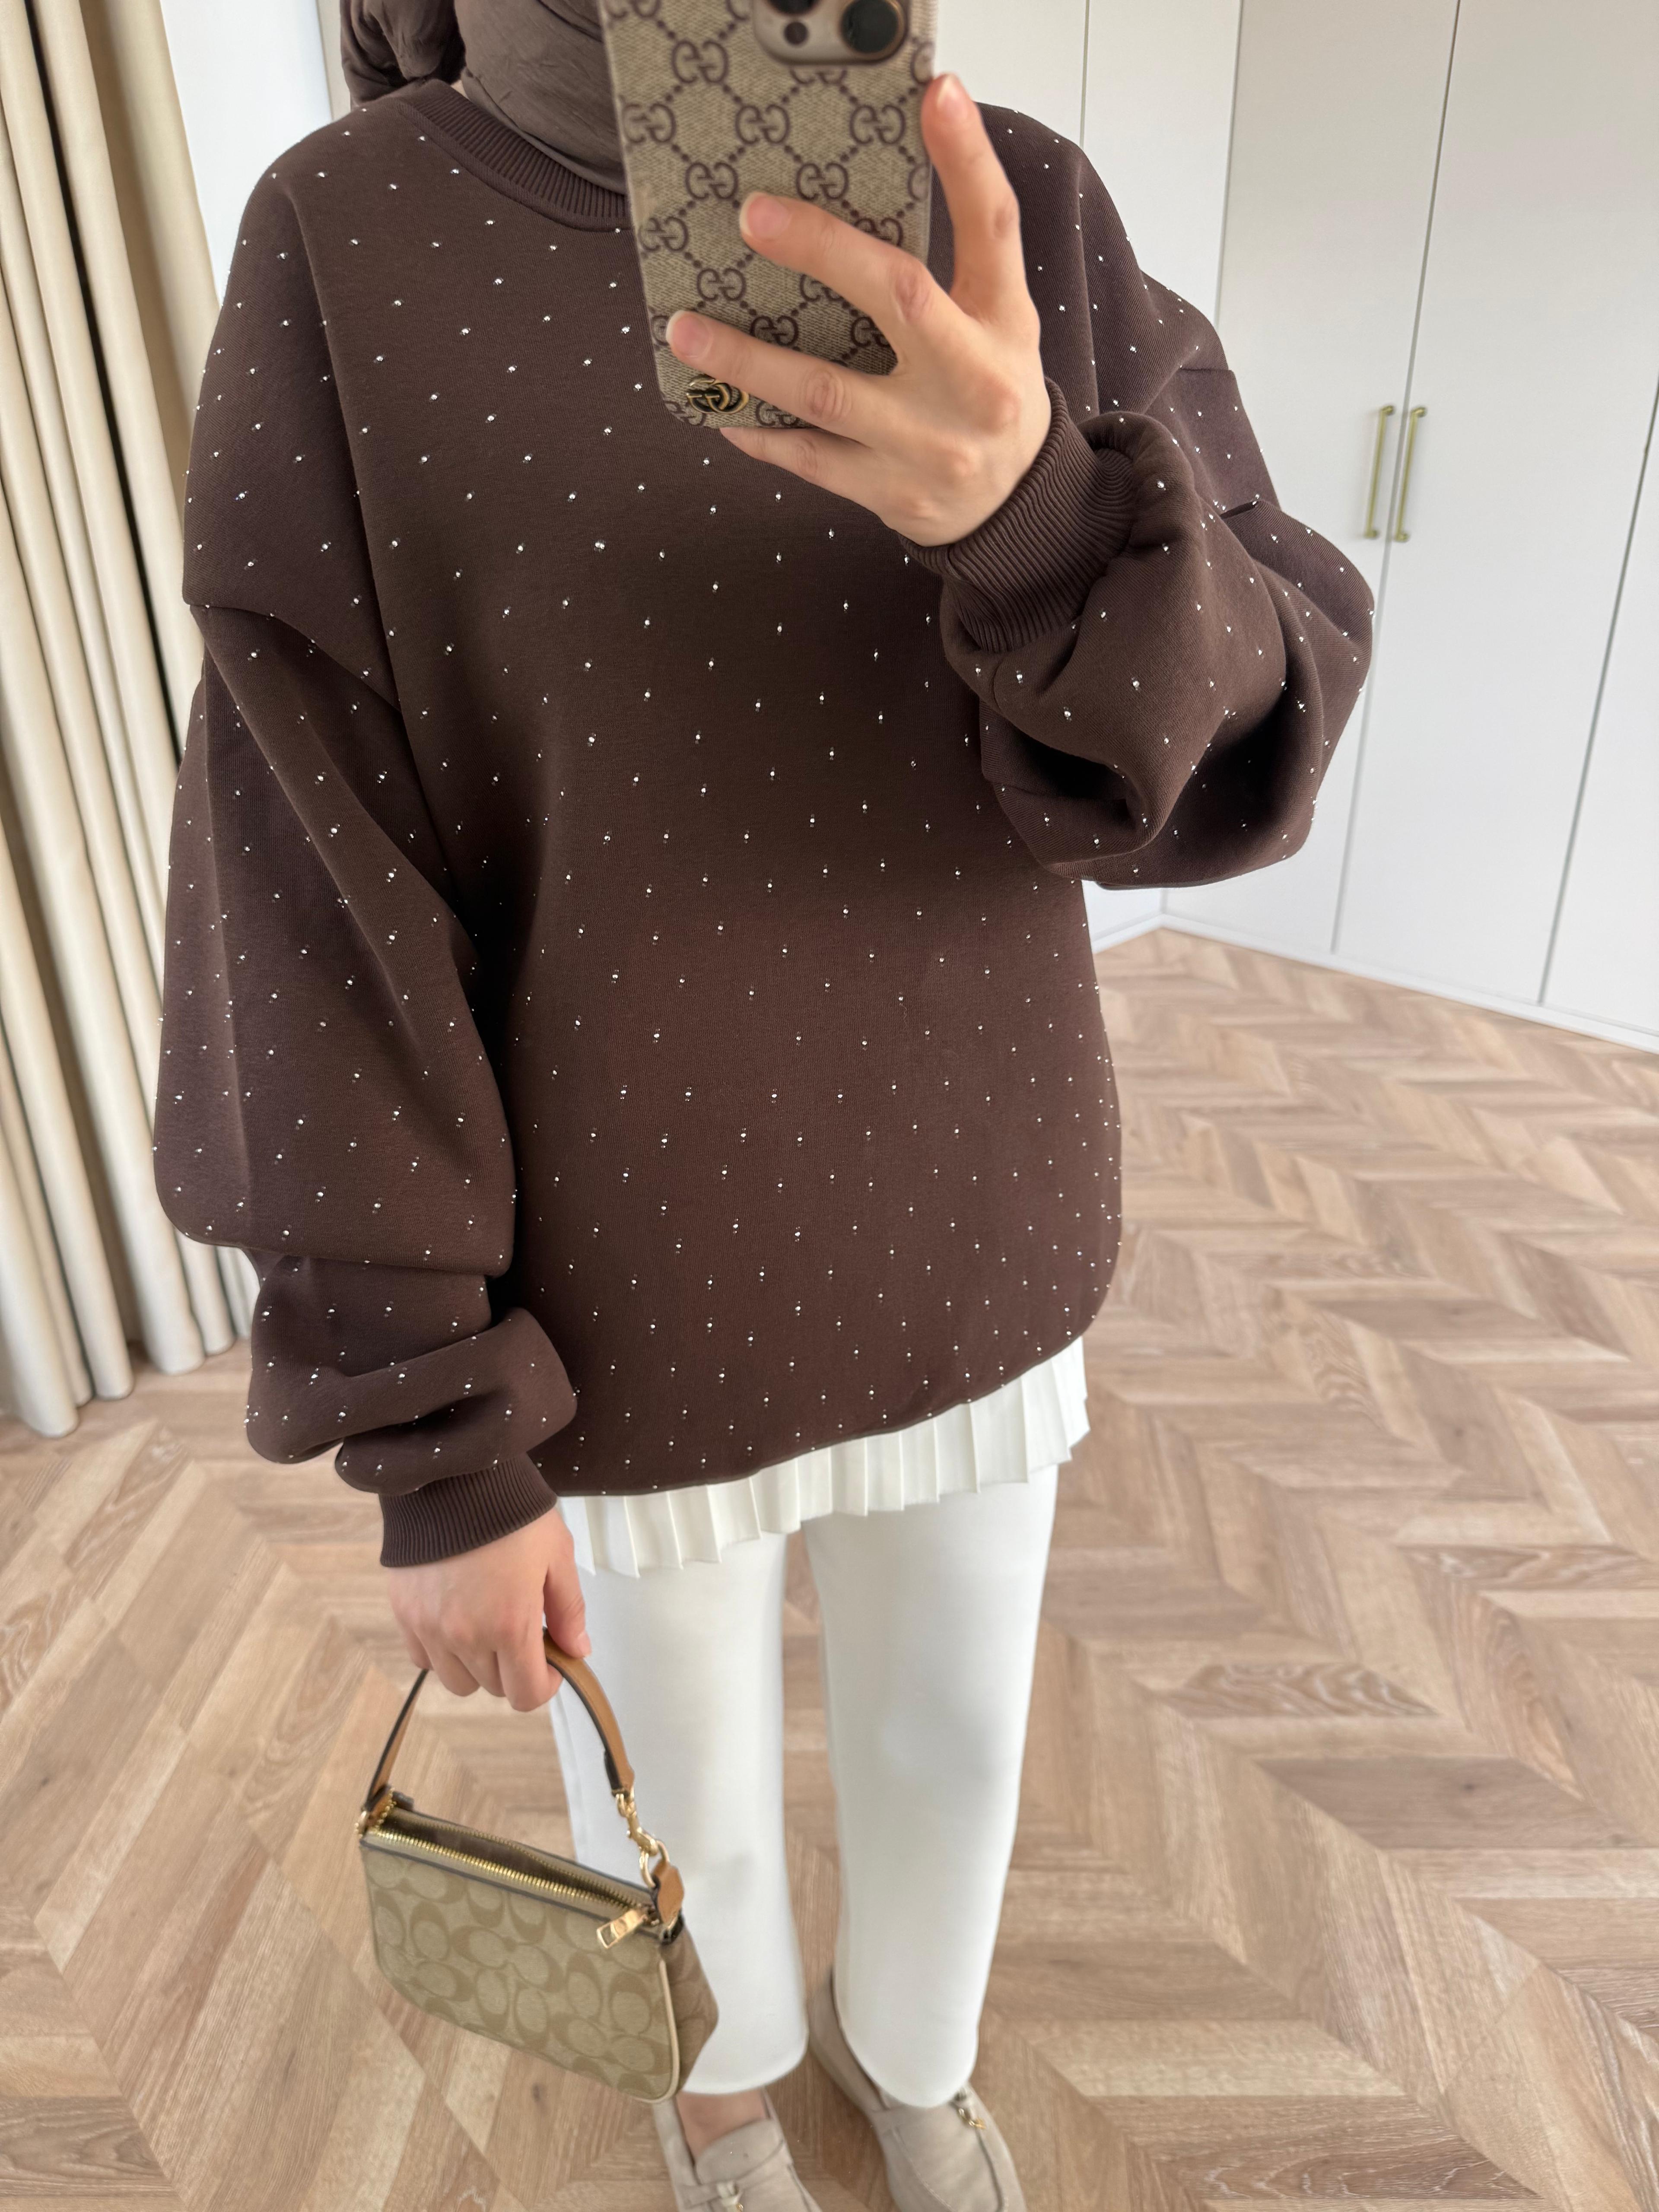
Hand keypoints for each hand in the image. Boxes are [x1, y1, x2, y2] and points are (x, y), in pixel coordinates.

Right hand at [385, 1507, 588, 1710]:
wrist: (455, 1478)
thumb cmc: (509, 1512)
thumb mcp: (557, 1555)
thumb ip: (569, 1609)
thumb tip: (576, 1650)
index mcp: (510, 1625)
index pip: (525, 1694)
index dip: (544, 1685)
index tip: (550, 1665)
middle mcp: (467, 1636)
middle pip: (494, 1688)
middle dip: (515, 1669)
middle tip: (523, 1635)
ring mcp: (431, 1628)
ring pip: (457, 1681)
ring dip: (478, 1667)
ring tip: (488, 1629)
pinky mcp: (406, 1614)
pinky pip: (423, 1658)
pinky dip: (442, 1652)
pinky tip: (457, 1622)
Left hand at [665, 72, 1051, 546]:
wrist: (1015, 506)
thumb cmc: (986, 390)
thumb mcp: (995, 317)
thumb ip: (959, 252)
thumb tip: (888, 168)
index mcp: (1004, 321)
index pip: (993, 225)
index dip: (966, 158)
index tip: (936, 94)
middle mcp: (974, 380)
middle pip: (899, 296)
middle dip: (823, 249)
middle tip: (751, 215)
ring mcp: (930, 443)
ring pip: (828, 392)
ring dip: (748, 360)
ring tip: (685, 330)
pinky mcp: (892, 493)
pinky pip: (810, 459)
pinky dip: (759, 432)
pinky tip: (718, 407)